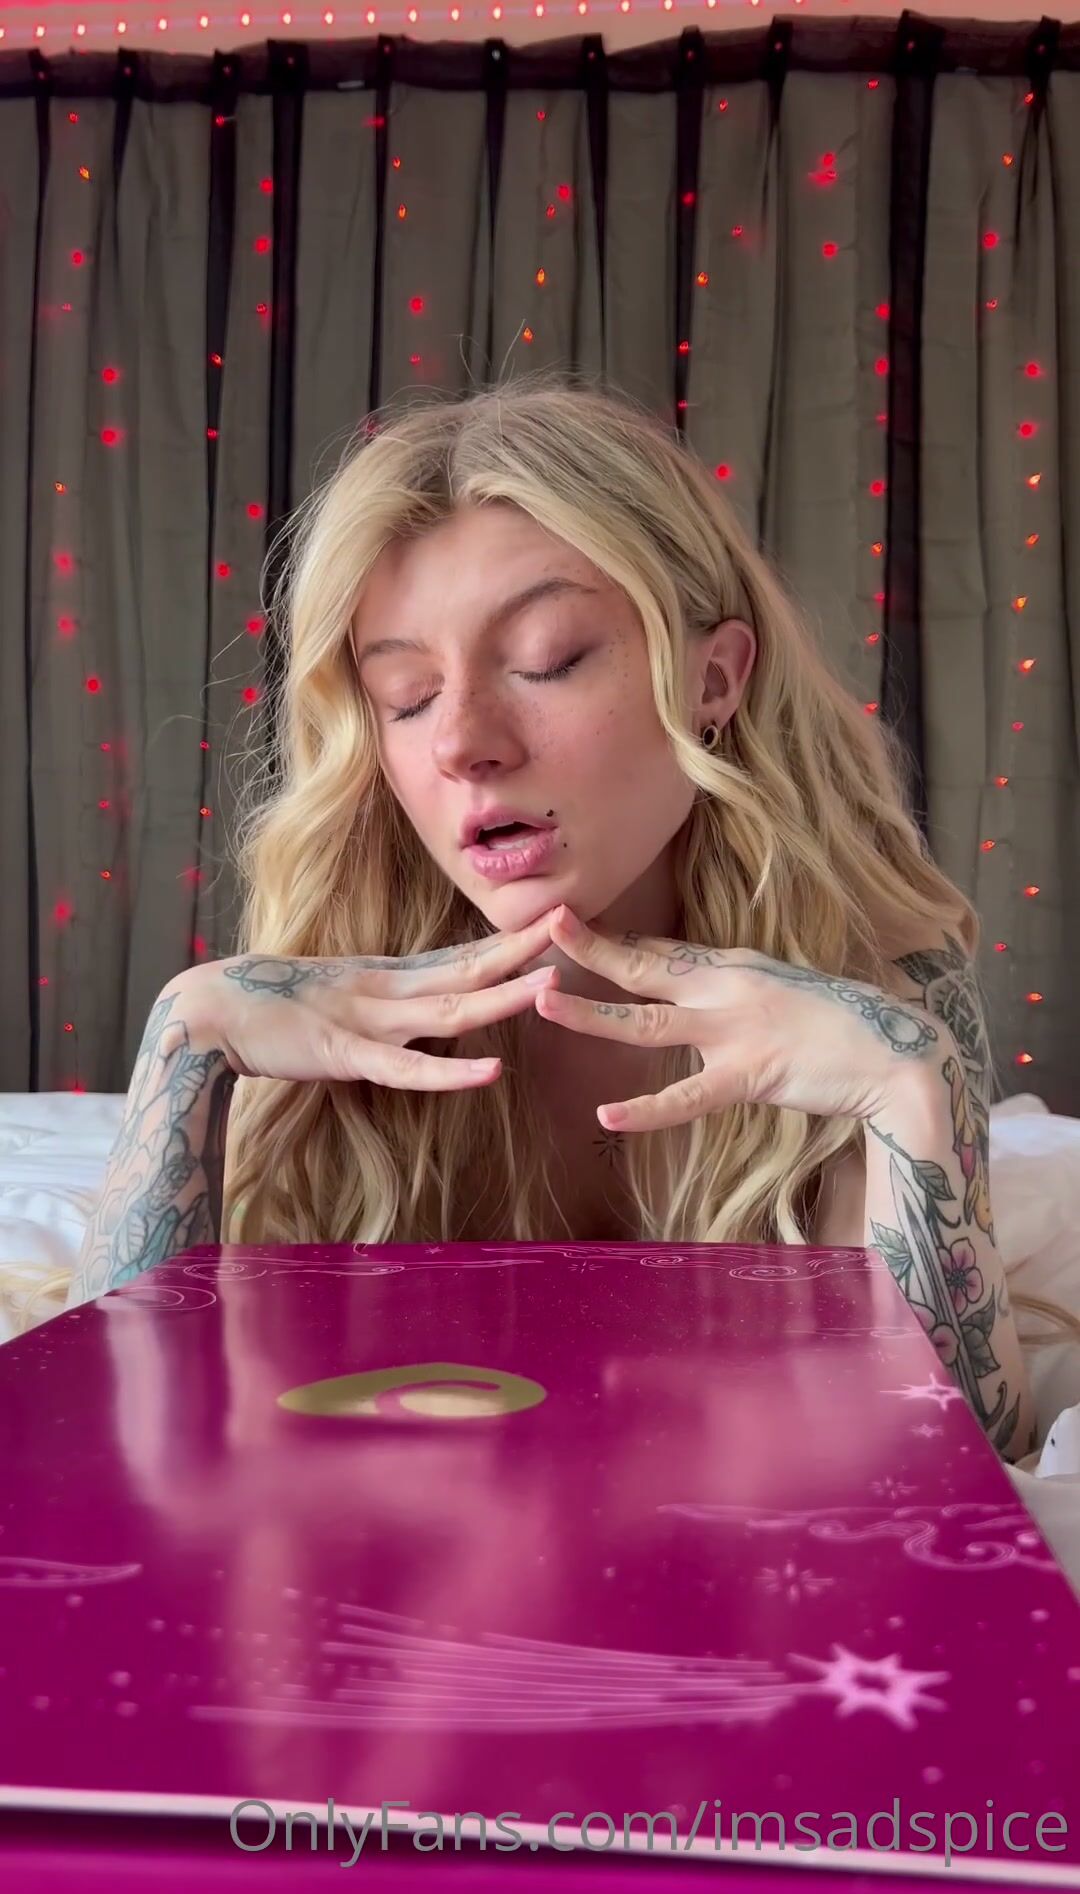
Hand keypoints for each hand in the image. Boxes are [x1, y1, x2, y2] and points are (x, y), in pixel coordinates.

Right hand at [159, 912, 560, 1089]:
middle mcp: (383, 991)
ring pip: (449, 1012)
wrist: (205, 1012)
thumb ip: (377, 1006)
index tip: (551, 924)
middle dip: (520, 949)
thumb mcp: (335, 1001)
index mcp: (382, 978)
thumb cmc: (267, 1011)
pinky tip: (490, 1072)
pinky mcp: (345, 1054)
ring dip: (502, 998)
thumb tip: (415, 1009)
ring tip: (550, 983)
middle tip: (571, 922)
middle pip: (466, 970)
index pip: (458, 959)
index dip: (506, 944)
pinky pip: (406, 1069)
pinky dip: (449, 1073)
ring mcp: (366, 1021)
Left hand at [533, 906, 947, 1132]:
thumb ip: (731, 993)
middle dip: (589, 950)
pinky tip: (607, 1115)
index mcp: (732, 969)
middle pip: (643, 968)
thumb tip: (693, 994)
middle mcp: (726, 990)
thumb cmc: (838, 1028)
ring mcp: (735, 1031)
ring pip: (646, 1022)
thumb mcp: (777, 993)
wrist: (895, 1052)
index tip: (566, 923)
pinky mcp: (750, 1075)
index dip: (612, 940)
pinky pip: (685, 1097)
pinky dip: (645, 1110)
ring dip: (591, 1014)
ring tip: (543, 1005)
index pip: (660, 952)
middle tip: (541, 929)